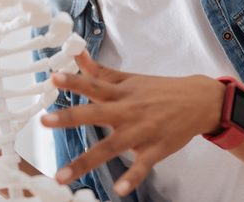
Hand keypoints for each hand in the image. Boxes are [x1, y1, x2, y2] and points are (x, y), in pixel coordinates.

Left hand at [41, 51, 224, 196]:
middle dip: (70, 118)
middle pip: (96, 114)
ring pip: (111, 146)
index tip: (53, 78)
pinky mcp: (156, 149)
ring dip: (86, 161)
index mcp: (121, 92)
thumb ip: (100, 71)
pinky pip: (142, 166)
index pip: (94, 84)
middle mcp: (129, 110)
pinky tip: (118, 190)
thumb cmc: (159, 89)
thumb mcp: (129, 78)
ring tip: (61, 176)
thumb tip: (75, 54)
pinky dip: (131, 178)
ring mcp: (142, 131)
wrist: (199, 100)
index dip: (74, 81)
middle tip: (45, 121)